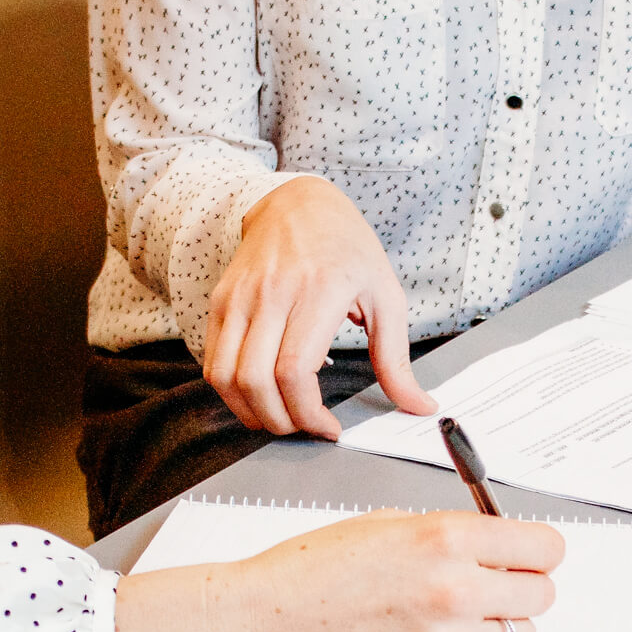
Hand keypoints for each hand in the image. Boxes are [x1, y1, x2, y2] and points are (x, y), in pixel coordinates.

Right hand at [113, 511, 565, 631]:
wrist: (263, 625)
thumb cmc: (313, 571)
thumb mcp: (387, 524)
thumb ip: (450, 534)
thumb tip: (499, 547)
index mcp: (446, 538)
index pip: (544, 548)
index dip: (537, 550)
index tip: (528, 555)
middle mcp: (456, 590)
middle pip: (541, 594)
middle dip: (520, 587)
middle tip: (491, 586)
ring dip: (496, 626)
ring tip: (452, 617)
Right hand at [204, 176, 436, 438]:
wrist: (299, 204)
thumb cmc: (347, 249)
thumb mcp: (386, 296)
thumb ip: (397, 359)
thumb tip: (419, 406)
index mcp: (319, 291)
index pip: (294, 370)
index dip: (307, 413)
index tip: (328, 427)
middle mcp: (272, 293)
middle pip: (256, 381)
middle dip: (280, 421)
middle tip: (303, 427)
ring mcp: (240, 297)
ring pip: (226, 376)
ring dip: (249, 412)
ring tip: (279, 417)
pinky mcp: (221, 301)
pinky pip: (213, 361)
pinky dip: (231, 391)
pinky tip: (258, 396)